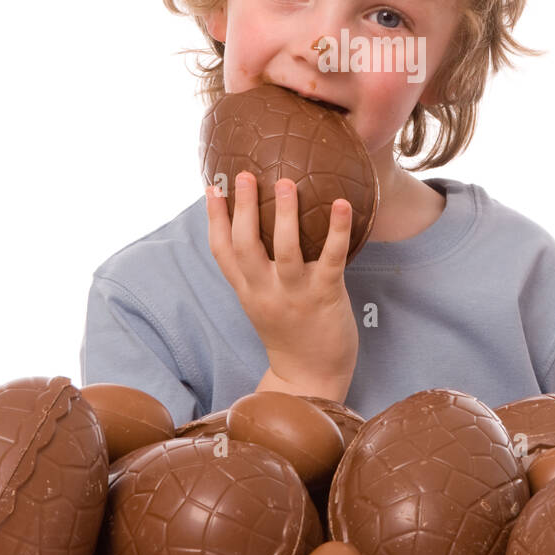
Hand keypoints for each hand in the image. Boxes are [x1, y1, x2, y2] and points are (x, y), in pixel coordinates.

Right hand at [205, 171, 358, 399]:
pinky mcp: (326, 296)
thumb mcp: (262, 303)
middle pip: (245, 246)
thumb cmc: (291, 333)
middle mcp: (265, 292)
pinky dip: (336, 230)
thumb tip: (261, 230)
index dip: (214, 219)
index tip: (212, 188)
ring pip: (284, 250)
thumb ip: (257, 273)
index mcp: (248, 291)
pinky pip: (329, 259)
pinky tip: (342, 204)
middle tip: (244, 175)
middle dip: (243, 209)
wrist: (311, 379)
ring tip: (285, 183)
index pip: (221, 252)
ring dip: (284, 214)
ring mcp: (295, 295)